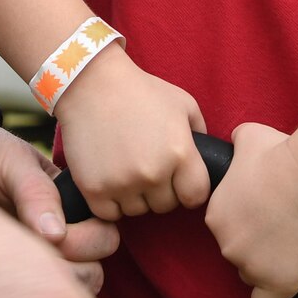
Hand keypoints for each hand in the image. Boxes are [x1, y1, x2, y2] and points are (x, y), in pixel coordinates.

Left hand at [0, 118, 118, 293]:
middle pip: (94, 266)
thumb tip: (57, 234)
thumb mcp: (9, 160)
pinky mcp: (11, 270)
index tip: (57, 233)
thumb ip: (36, 190)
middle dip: (75, 260)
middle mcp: (58, 231)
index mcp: (69, 202)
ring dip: (53, 278)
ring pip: (70, 285)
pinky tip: (4, 268)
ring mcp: (36, 254)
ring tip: (18, 258)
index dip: (88, 238)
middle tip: (39, 247)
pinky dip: (27, 286)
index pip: (104, 232)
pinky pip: (34, 290)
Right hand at [52, 48, 209, 220]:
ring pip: (138, 211)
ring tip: (126, 169)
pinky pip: (110, 214)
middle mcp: (153, 173)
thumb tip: (206, 160)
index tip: (179, 179)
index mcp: (180, 153)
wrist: (91, 83)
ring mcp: (122, 183)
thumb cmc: (140, 90)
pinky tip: (109, 179)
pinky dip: (110, 202)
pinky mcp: (94, 189)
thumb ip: (200, 133)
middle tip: (147, 167)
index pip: (196, 196)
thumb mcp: (183, 103)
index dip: (189, 189)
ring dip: (135, 196)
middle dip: (161, 191)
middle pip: (166, 206)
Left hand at [205, 122, 297, 297]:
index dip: (246, 219)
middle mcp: (226, 243)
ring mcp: (251, 265)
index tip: (264, 210)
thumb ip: (235, 143)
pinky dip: (273, 293)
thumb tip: (235, 140)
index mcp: (215, 214)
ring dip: (267, 262)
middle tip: (281, 222)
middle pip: (238, 250)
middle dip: (256, 240)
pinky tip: (284, 278)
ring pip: (253, 272)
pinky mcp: (279, 281)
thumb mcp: (248, 137)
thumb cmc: (283, 153)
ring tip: (290, 241)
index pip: (225, 226)